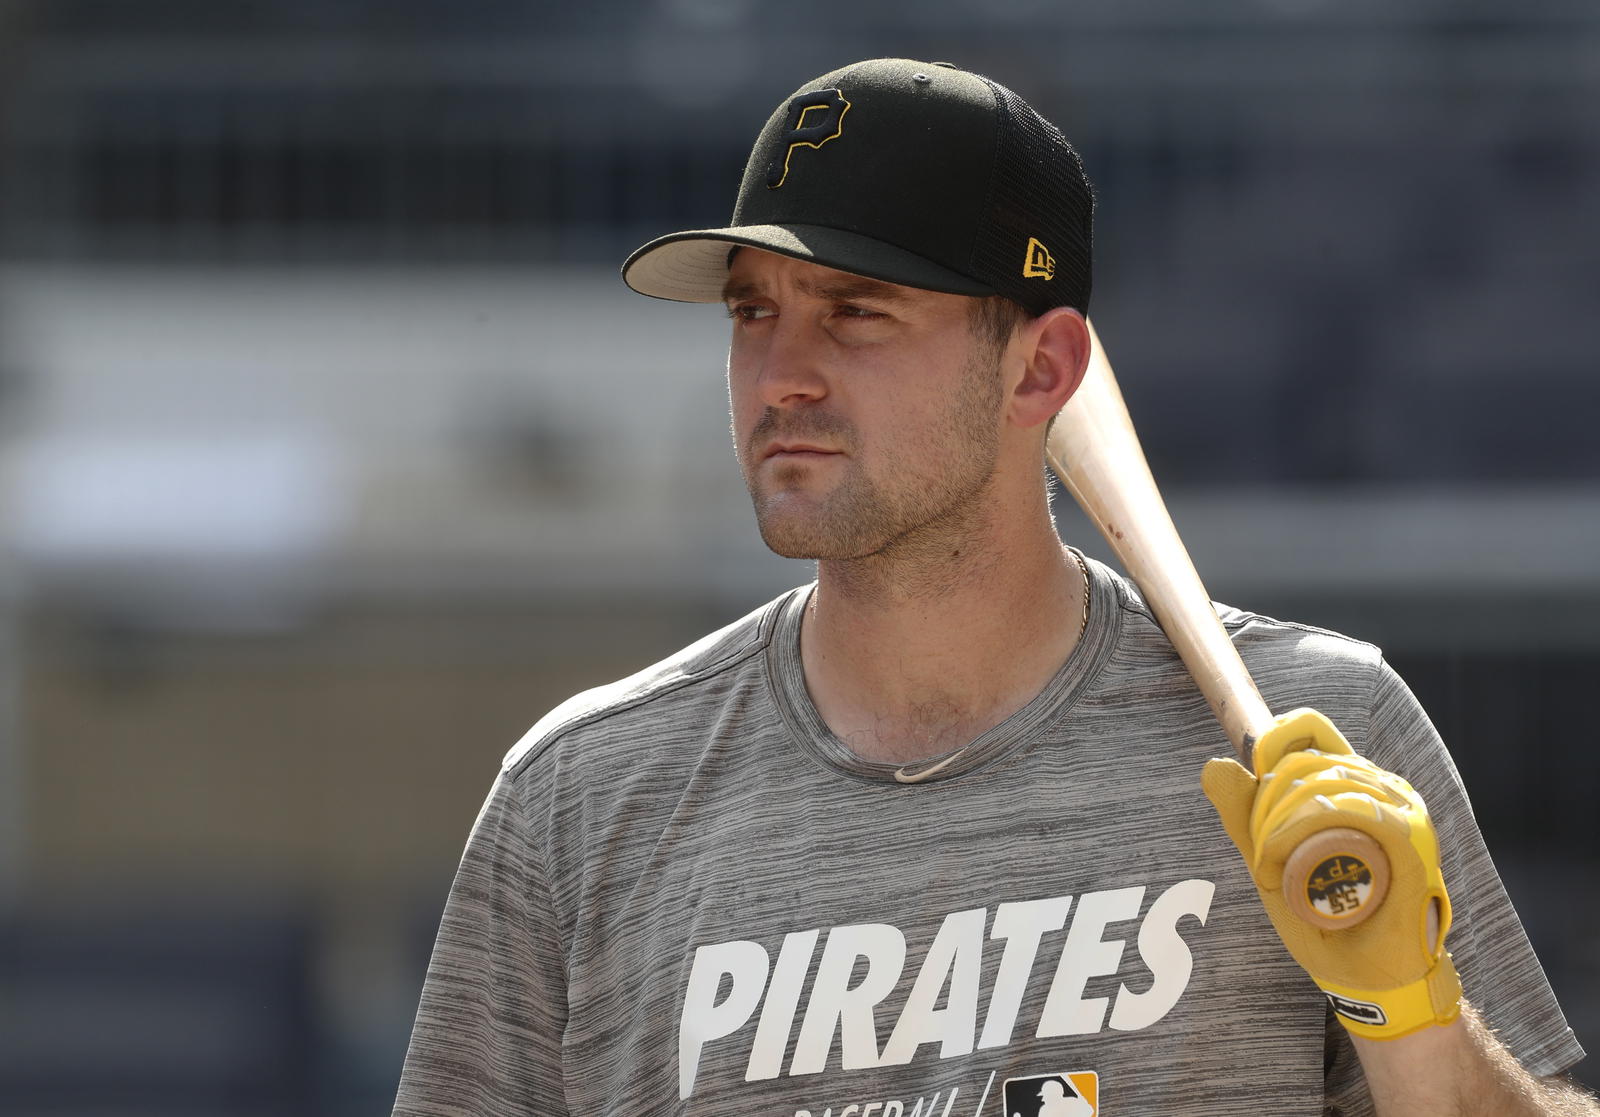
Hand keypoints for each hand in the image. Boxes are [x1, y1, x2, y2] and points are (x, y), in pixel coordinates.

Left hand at [1201, 708, 1460, 1039]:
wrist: (1363, 973)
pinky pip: (1353, 811)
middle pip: (1305, 762)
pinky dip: (1306, 829)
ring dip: (1280, 825)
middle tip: (1262, 856)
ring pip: (1323, 785)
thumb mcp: (1270, 855)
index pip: (1312, 729)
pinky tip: (1286, 858)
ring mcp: (1402, 811)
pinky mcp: (1411, 840)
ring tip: (1273, 867)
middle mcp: (1382, 787)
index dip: (1274, 742)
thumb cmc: (1323, 912)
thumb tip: (1214, 763)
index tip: (1254, 777)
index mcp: (1353, 782)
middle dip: (1266, 805)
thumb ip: (1243, 813)